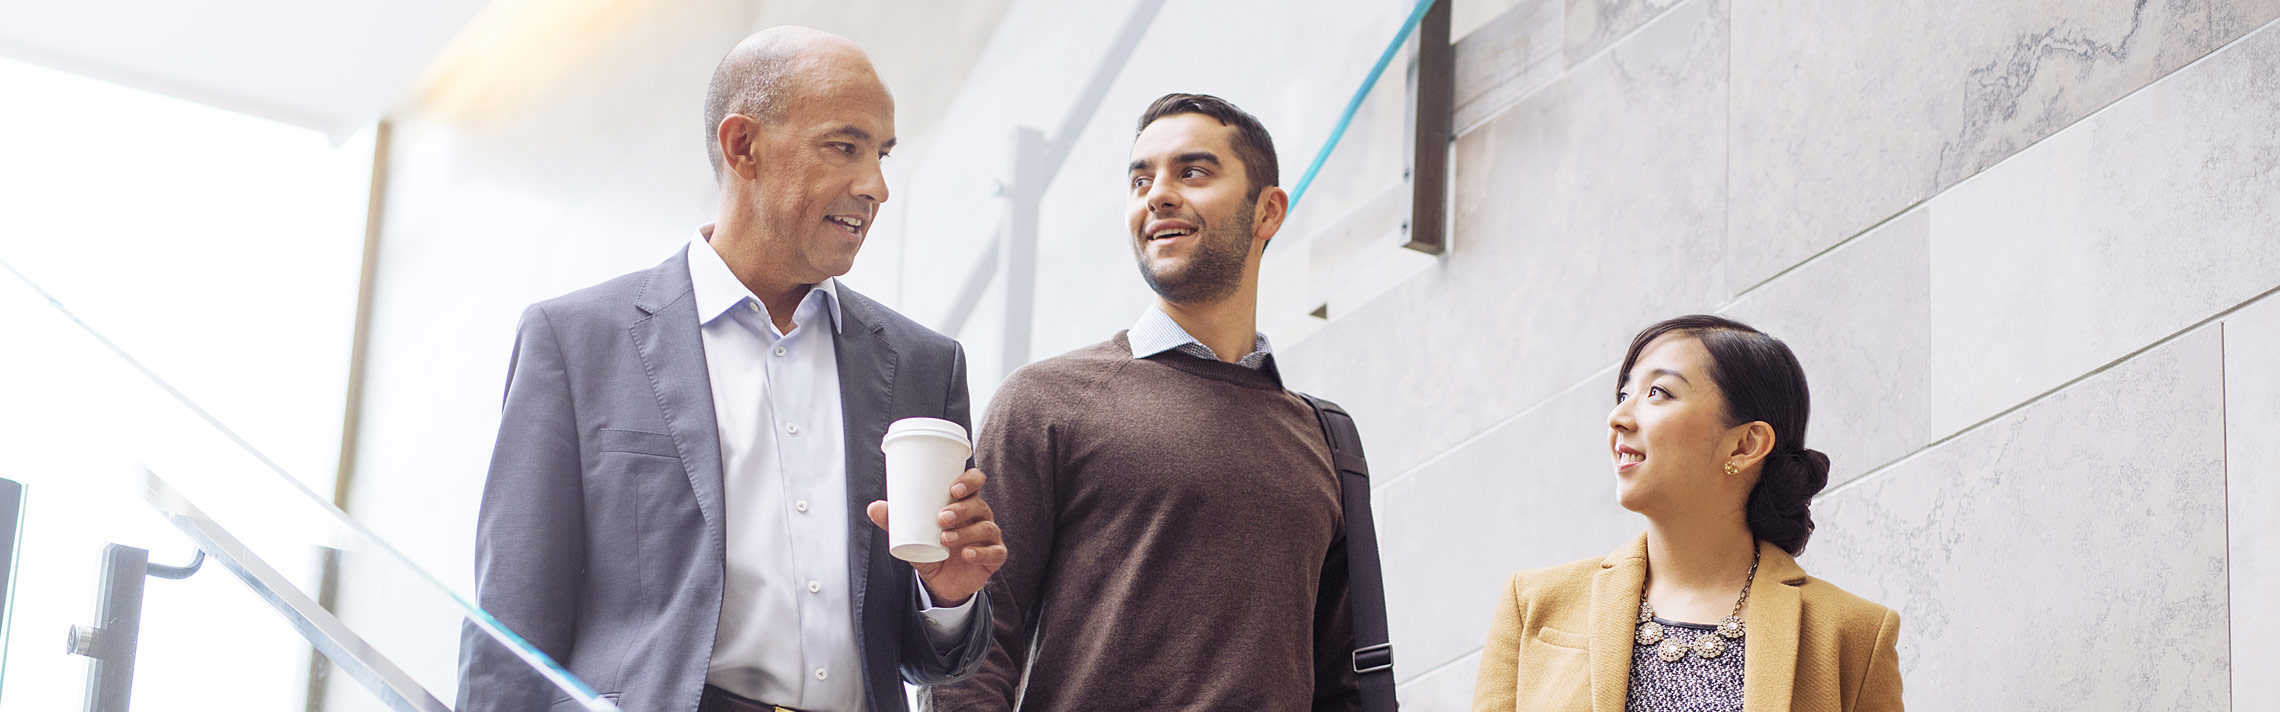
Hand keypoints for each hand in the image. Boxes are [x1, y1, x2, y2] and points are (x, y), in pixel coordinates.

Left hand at [866, 467, 1005, 605]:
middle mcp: (980, 517)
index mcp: (964, 503)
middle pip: (979, 505)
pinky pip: (994, 552)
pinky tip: (966, 554)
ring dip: (966, 531)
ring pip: (986, 528)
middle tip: (941, 517)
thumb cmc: (931, 550)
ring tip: (945, 538)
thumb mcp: (912, 535)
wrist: (941, 583)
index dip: (969, 481)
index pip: (975, 482)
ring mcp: (989, 537)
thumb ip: (895, 522)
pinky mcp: (994, 557)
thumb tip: (873, 507)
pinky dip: (981, 552)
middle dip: (961, 509)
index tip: (953, 487)